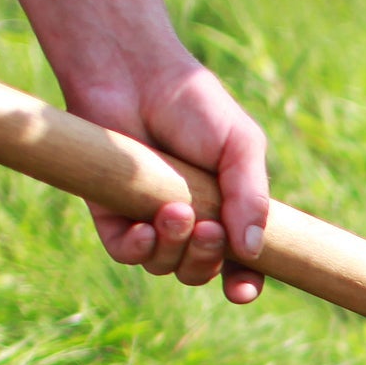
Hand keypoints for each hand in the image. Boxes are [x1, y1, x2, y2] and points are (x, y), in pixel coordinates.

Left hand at [64, 55, 269, 302]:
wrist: (134, 76)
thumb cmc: (194, 106)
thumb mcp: (241, 147)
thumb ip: (251, 197)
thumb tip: (253, 250)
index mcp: (227, 211)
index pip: (241, 263)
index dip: (245, 282)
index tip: (243, 288)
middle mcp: (190, 223)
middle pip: (201, 270)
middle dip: (208, 260)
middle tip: (209, 228)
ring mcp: (149, 220)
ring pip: (165, 265)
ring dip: (175, 248)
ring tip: (175, 210)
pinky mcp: (111, 214)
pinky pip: (127, 254)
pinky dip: (139, 249)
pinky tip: (145, 228)